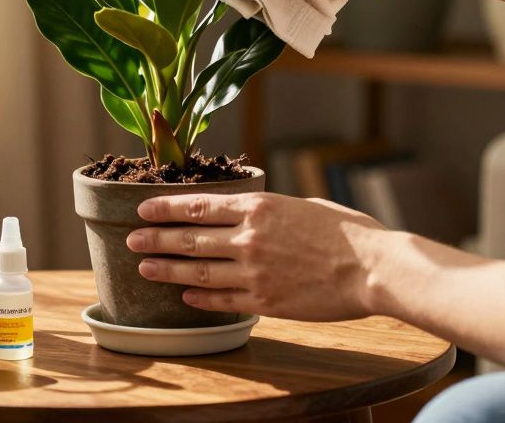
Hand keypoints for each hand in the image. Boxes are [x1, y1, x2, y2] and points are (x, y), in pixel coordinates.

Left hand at [125, 192, 386, 321]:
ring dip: (167, 269)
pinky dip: (199, 297)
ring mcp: (254, 271)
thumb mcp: (303, 204)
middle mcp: (249, 237)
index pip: (198, 205)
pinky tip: (185, 295)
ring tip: (144, 269)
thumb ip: (270, 210)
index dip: (165, 208)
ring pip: (198, 270)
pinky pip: (223, 300)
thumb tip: (249, 212)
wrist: (372, 268)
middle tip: (132, 241)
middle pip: (189, 238)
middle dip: (156, 239)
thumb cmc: (347, 232)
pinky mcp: (265, 300)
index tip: (142, 209)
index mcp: (258, 206)